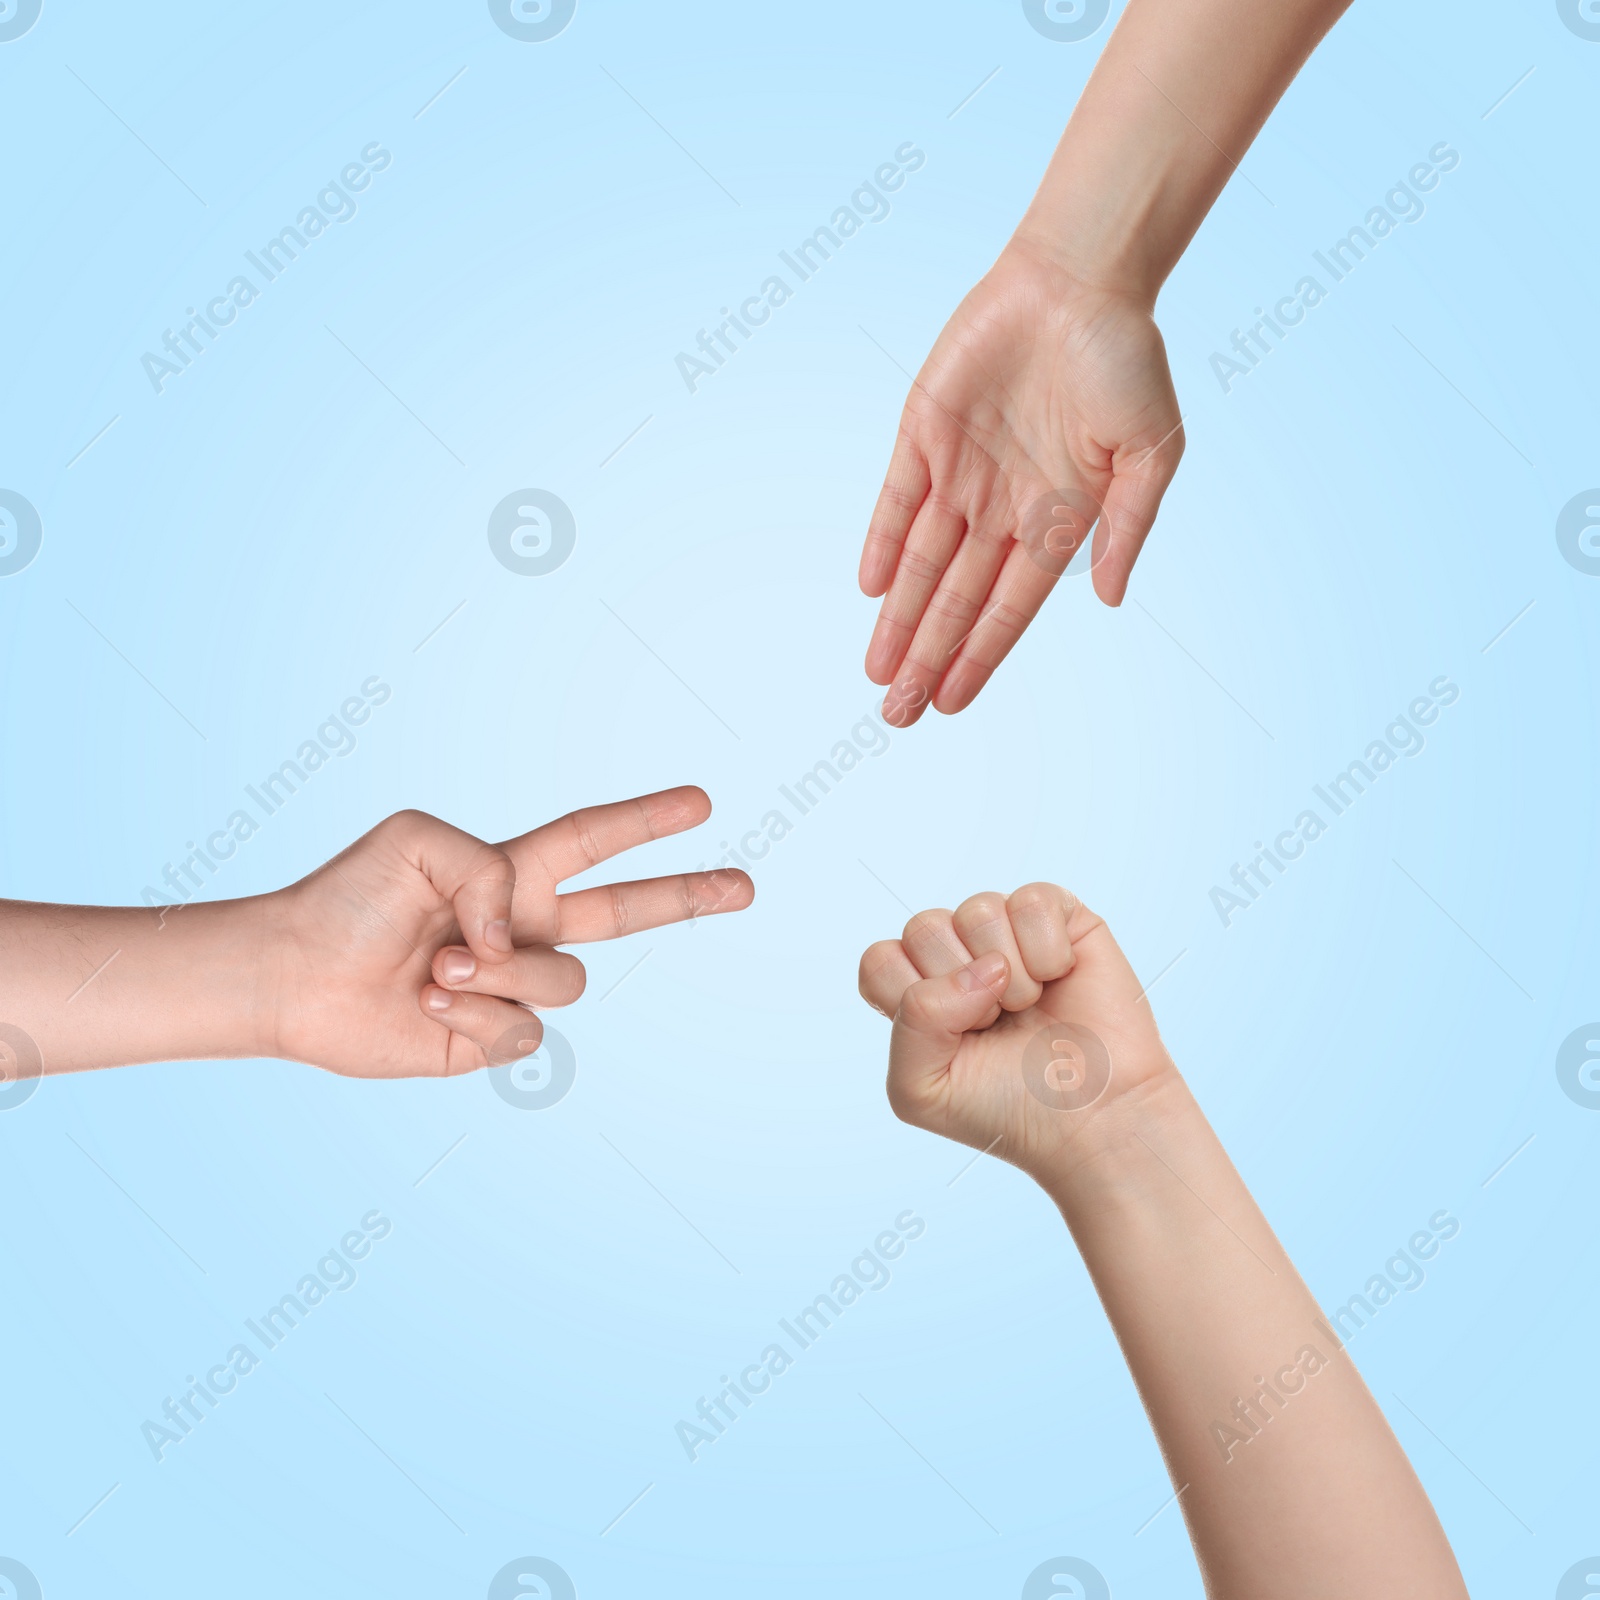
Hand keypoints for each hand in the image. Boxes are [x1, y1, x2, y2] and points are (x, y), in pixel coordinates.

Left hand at [263, 787, 752, 1077]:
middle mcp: (523, 928)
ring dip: (498, 970)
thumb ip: (494, 873)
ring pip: (564, 980)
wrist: (295, 973)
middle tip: (746, 886)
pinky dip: (471, 1013)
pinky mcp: (492, 1039)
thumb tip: (516, 943)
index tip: (701, 802)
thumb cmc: (350, 895)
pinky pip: (522, 1028)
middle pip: (627, 912)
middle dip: (688, 894)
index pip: (596, 840)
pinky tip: (426, 1003)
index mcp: (512, 872)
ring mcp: (512, 985)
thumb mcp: (421, 840)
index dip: (649, 821)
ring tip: (437, 965)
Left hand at [858, 883, 1174, 1183]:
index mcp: (919, 994)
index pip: (880, 961)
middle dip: (963, 989)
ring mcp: (1007, 934)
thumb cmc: (1008, 1108)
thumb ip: (911, 1022)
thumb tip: (977, 970)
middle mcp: (959, 957)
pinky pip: (1033, 902)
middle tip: (998, 1024)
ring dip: (1010, 975)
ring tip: (1030, 1006)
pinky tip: (1060, 978)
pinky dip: (1048, 950)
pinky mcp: (1060, 919)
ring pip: (978, 910)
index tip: (954, 1040)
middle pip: (924, 928)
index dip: (915, 1000)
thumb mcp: (919, 1089)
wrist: (1092, 1119)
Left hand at [860, 243, 1183, 725]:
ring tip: (879, 673)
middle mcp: (1002, 504)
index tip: (950, 702)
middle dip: (928, 656)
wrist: (1082, 276)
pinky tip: (870, 591)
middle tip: (897, 714)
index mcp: (1056, 517)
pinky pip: (895, 498)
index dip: (978, 654)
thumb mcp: (1152, 453)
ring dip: (899, 618)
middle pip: (955, 598)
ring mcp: (960, 470)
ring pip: (919, 561)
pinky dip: (881, 541)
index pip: (1007, 605)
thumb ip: (1126, 529)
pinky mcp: (923, 430)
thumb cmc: (1126, 360)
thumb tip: (1109, 602)